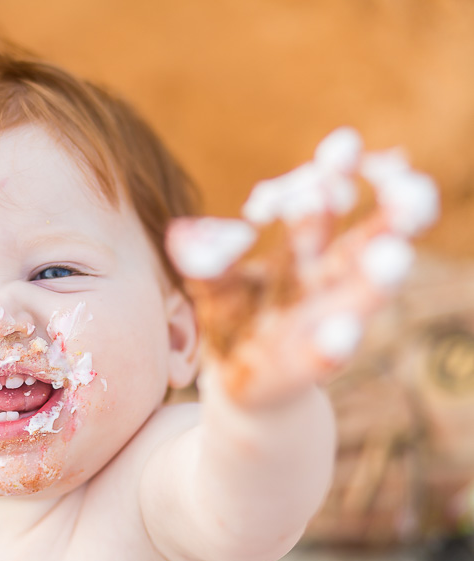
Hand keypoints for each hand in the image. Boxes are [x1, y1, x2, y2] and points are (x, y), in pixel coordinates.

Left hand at [166, 127, 438, 406]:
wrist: (245, 388)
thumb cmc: (239, 324)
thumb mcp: (218, 287)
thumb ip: (207, 260)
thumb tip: (181, 235)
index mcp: (312, 257)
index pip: (330, 207)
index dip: (337, 176)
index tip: (344, 141)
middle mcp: (328, 289)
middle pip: (366, 247)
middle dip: (389, 219)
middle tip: (411, 188)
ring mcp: (322, 329)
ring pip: (358, 300)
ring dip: (377, 279)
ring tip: (393, 255)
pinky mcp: (303, 372)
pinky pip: (320, 359)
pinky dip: (330, 346)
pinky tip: (337, 334)